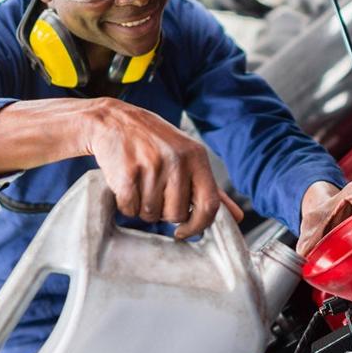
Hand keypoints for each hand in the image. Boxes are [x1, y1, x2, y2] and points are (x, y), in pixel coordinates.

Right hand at [82, 98, 242, 238]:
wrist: (114, 121)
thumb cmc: (155, 142)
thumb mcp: (188, 157)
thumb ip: (212, 189)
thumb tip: (237, 217)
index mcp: (196, 157)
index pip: (210, 205)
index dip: (199, 226)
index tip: (184, 231)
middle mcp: (177, 160)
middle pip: (176, 214)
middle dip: (164, 212)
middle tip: (155, 192)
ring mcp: (151, 166)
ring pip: (151, 214)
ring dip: (143, 208)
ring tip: (140, 184)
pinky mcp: (127, 173)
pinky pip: (129, 209)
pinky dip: (126, 204)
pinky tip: (127, 184)